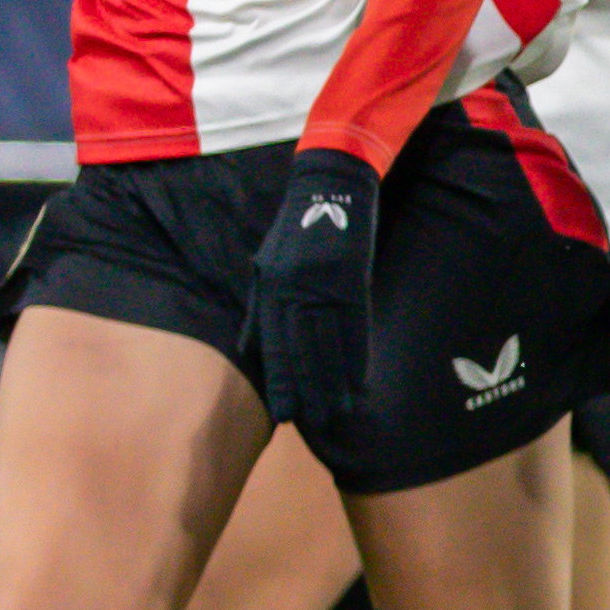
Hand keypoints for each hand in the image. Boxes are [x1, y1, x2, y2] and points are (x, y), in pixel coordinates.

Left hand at [247, 149, 380, 435]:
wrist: (331, 188)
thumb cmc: (294, 231)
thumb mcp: (265, 265)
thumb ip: (258, 309)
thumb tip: (250, 351)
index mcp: (273, 288)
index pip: (276, 346)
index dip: (282, 383)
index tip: (287, 414)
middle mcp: (297, 290)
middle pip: (304, 351)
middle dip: (310, 390)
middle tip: (317, 421)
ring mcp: (327, 286)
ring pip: (331, 344)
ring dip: (335, 381)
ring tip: (339, 409)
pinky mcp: (353, 280)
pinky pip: (356, 326)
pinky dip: (358, 355)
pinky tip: (359, 379)